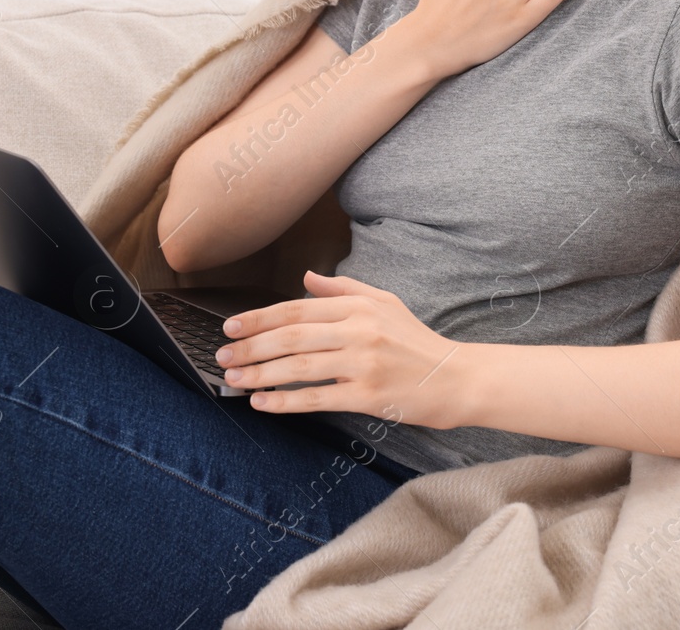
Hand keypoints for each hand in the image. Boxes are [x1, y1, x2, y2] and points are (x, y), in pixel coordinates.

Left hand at [214, 270, 463, 428]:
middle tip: (222, 354)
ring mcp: (363, 364)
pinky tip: (263, 402)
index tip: (231, 326)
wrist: (456, 378)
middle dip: (251, 346)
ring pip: (299, 367)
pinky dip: (285, 401)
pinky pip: (317, 398)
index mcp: (358, 306)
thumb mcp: (384, 302)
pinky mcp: (368, 396)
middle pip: (292, 336)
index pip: (297, 308)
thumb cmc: (417, 341)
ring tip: (234, 378)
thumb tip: (306, 277)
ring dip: (260, 373)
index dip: (260, 317)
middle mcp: (359, 331)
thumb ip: (343, 288)